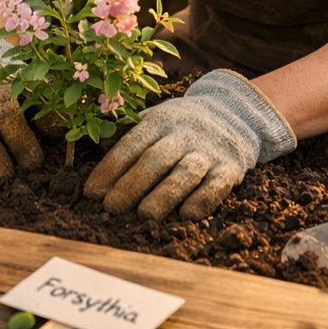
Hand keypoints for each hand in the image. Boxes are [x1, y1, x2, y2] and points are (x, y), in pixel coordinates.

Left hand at [84, 69, 295, 219]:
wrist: (235, 113)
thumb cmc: (182, 125)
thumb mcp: (157, 119)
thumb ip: (132, 140)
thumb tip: (99, 174)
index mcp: (160, 121)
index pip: (131, 144)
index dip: (110, 168)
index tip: (91, 192)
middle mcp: (184, 134)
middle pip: (156, 159)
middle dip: (132, 184)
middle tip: (111, 207)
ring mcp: (209, 150)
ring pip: (185, 173)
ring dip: (164, 195)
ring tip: (144, 215)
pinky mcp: (231, 167)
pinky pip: (217, 185)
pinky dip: (203, 200)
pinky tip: (186, 215)